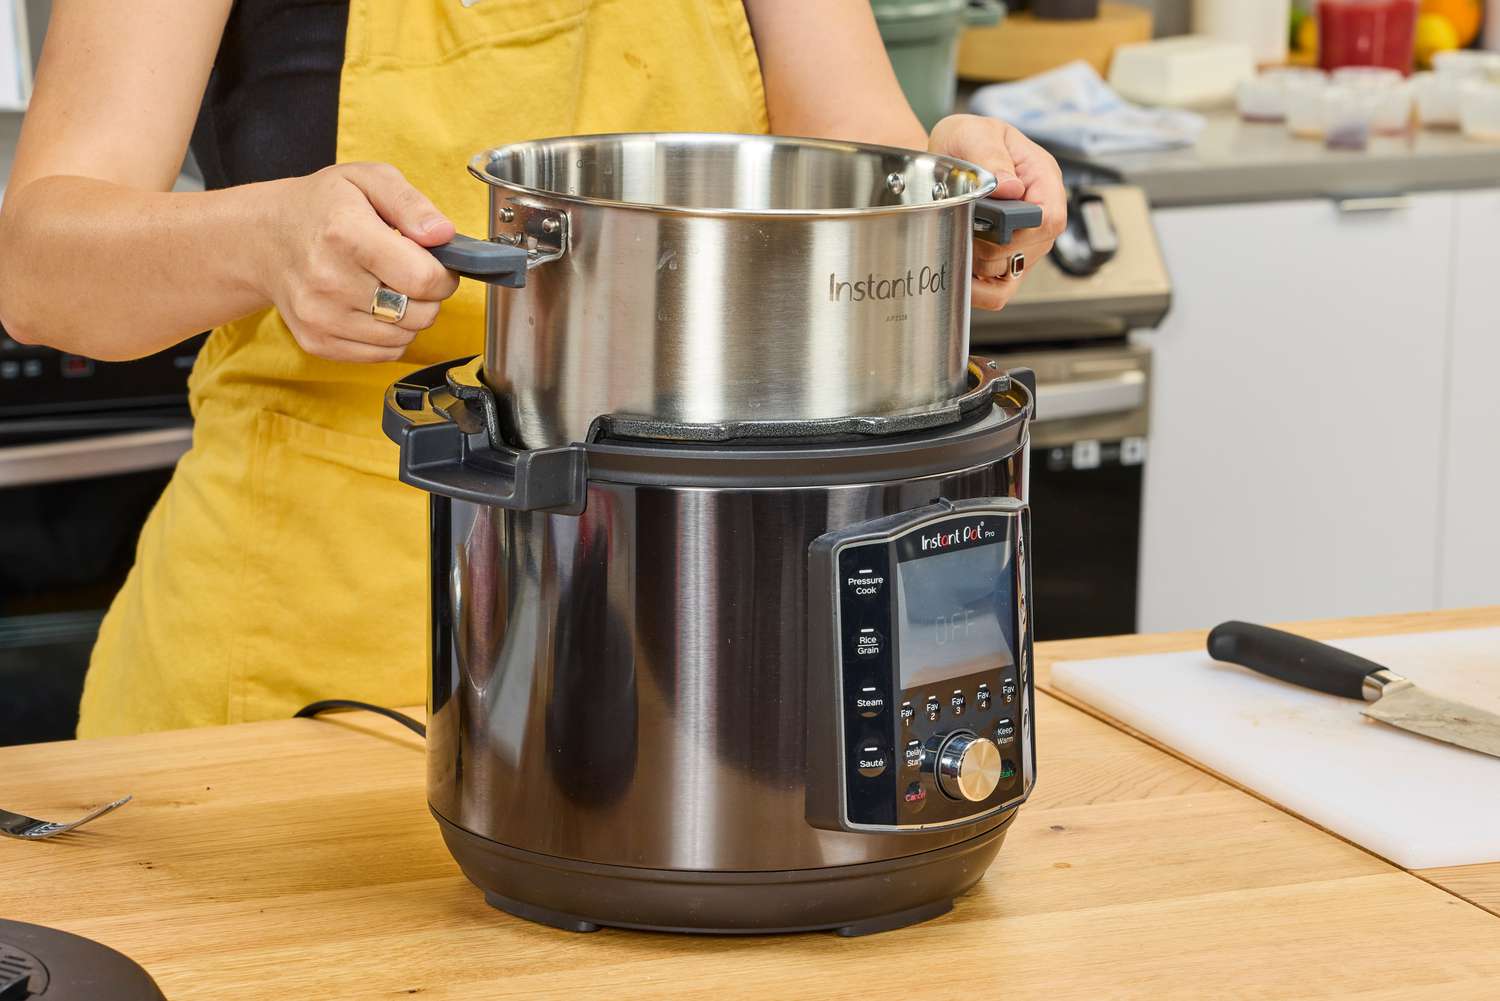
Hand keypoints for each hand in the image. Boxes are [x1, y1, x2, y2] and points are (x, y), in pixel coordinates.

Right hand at [262, 163, 460, 362]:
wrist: (264, 238)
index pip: (423, 279)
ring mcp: (320, 317)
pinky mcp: (317, 342)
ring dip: (408, 316)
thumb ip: (411, 203)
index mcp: (346, 235)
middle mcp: (329, 281)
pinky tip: (371, 307)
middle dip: (428, 296)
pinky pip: (383, 354)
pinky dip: (389, 334)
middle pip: (420, 313)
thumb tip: (443, 234)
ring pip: (405, 338)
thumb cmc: (320, 207)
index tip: (435, 264)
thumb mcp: (367, 179)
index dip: (442, 274)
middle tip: (407, 273)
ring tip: (386, 287)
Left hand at [929, 115, 1066, 311]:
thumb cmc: (967, 140)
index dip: (1019, 228)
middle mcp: (1039, 216)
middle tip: (958, 226)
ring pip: (1008, 276)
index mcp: (1042, 179)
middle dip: (986, 245)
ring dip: (974, 263)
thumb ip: (991, 156)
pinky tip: (957, 270)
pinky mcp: (1006, 262)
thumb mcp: (974, 134)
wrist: (950, 155)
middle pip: (1026, 252)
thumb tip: (1011, 187)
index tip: (988, 223)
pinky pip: (998, 294)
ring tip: (953, 238)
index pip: (1049, 218)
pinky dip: (976, 290)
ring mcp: (1025, 243)